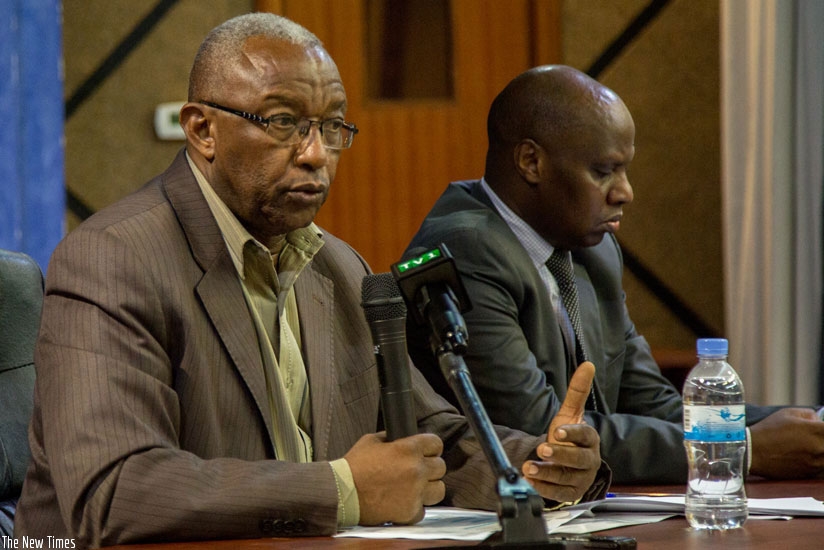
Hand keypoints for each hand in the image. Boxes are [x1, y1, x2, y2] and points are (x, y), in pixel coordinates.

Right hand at [345, 432, 445, 524]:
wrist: (342, 493)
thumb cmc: (354, 466)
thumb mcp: (372, 441)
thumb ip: (392, 438)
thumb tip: (401, 438)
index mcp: (409, 449)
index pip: (436, 444)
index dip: (431, 447)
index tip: (427, 452)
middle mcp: (417, 470)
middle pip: (441, 467)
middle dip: (429, 468)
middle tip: (416, 471)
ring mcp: (416, 492)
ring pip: (439, 489)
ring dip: (429, 488)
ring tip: (414, 488)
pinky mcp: (410, 512)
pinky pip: (423, 510)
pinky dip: (414, 507)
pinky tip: (402, 502)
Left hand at [521, 361, 600, 502]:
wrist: (568, 464)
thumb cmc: (569, 437)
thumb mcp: (570, 414)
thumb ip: (577, 391)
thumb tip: (588, 365)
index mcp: (590, 440)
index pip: (585, 436)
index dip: (573, 434)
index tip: (557, 431)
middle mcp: (589, 461)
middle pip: (578, 460)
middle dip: (559, 455)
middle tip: (541, 449)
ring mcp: (581, 479)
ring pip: (566, 478)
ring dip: (547, 473)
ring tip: (528, 467)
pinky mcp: (571, 493)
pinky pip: (559, 493)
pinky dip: (544, 488)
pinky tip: (530, 480)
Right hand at [750, 407, 823, 478]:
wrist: (753, 453)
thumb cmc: (768, 430)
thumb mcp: (787, 413)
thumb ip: (809, 414)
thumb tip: (819, 421)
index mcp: (815, 430)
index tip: (820, 429)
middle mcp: (819, 447)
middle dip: (822, 440)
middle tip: (812, 438)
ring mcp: (816, 463)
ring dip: (821, 453)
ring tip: (809, 448)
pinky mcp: (810, 475)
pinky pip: (823, 471)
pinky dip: (819, 464)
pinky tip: (809, 459)